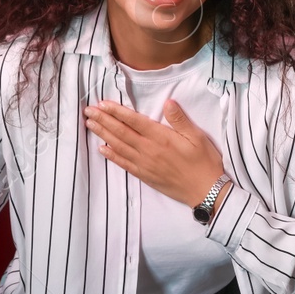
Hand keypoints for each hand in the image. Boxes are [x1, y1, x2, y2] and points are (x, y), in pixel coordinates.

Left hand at [83, 98, 226, 206]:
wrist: (206, 191)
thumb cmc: (204, 162)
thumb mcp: (197, 137)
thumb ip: (180, 120)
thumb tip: (168, 102)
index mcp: (161, 138)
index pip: (134, 121)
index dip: (116, 111)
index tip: (102, 103)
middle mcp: (149, 150)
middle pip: (121, 132)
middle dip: (103, 120)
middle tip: (88, 110)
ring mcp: (145, 164)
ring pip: (119, 146)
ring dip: (103, 134)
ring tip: (90, 124)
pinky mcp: (145, 176)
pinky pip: (124, 164)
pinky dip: (112, 156)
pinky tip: (102, 149)